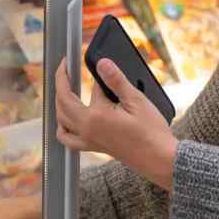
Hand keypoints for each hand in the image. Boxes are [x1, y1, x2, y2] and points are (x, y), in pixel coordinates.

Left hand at [54, 57, 177, 190]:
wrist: (159, 159)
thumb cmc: (151, 132)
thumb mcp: (136, 100)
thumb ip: (116, 80)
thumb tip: (102, 63)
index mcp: (94, 116)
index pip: (77, 88)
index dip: (76, 72)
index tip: (75, 60)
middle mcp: (87, 130)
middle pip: (62, 103)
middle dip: (61, 84)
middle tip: (65, 70)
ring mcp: (89, 141)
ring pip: (61, 121)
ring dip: (59, 104)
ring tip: (65, 90)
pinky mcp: (95, 148)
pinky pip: (68, 139)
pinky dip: (63, 128)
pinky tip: (68, 121)